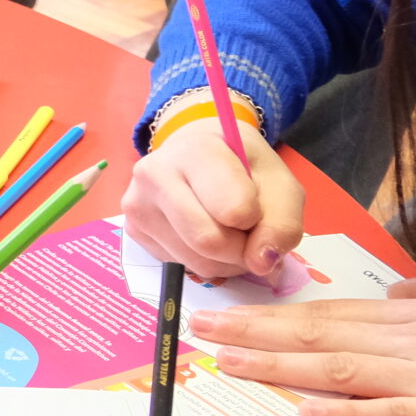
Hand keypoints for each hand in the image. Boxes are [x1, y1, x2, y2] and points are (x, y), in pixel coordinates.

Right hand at [122, 118, 300, 279]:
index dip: (257, 220)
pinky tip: (205, 236)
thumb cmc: (243, 169)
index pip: (235, 212)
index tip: (255, 204)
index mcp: (194, 151)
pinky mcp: (133, 230)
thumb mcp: (281, 186)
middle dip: (241, 250)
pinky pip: (180, 265)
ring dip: (226, 261)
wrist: (201, 157)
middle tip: (247, 232)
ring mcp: (137, 203)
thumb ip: (282, 225)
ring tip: (229, 234)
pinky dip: (204, 262)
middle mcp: (154, 174)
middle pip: (209, 242)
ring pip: (196, 261)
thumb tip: (260, 264)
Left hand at [192, 276, 415, 415]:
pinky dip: (349, 411)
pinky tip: (307, 411)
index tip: (225, 317)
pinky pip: (392, 412)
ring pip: (342, 368)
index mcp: (410, 319)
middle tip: (203, 329)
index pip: (327, 315)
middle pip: (320, 334)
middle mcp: (411, 342)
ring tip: (229, 361)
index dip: (271, 316)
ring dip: (280, 364)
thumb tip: (396, 291)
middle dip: (255, 331)